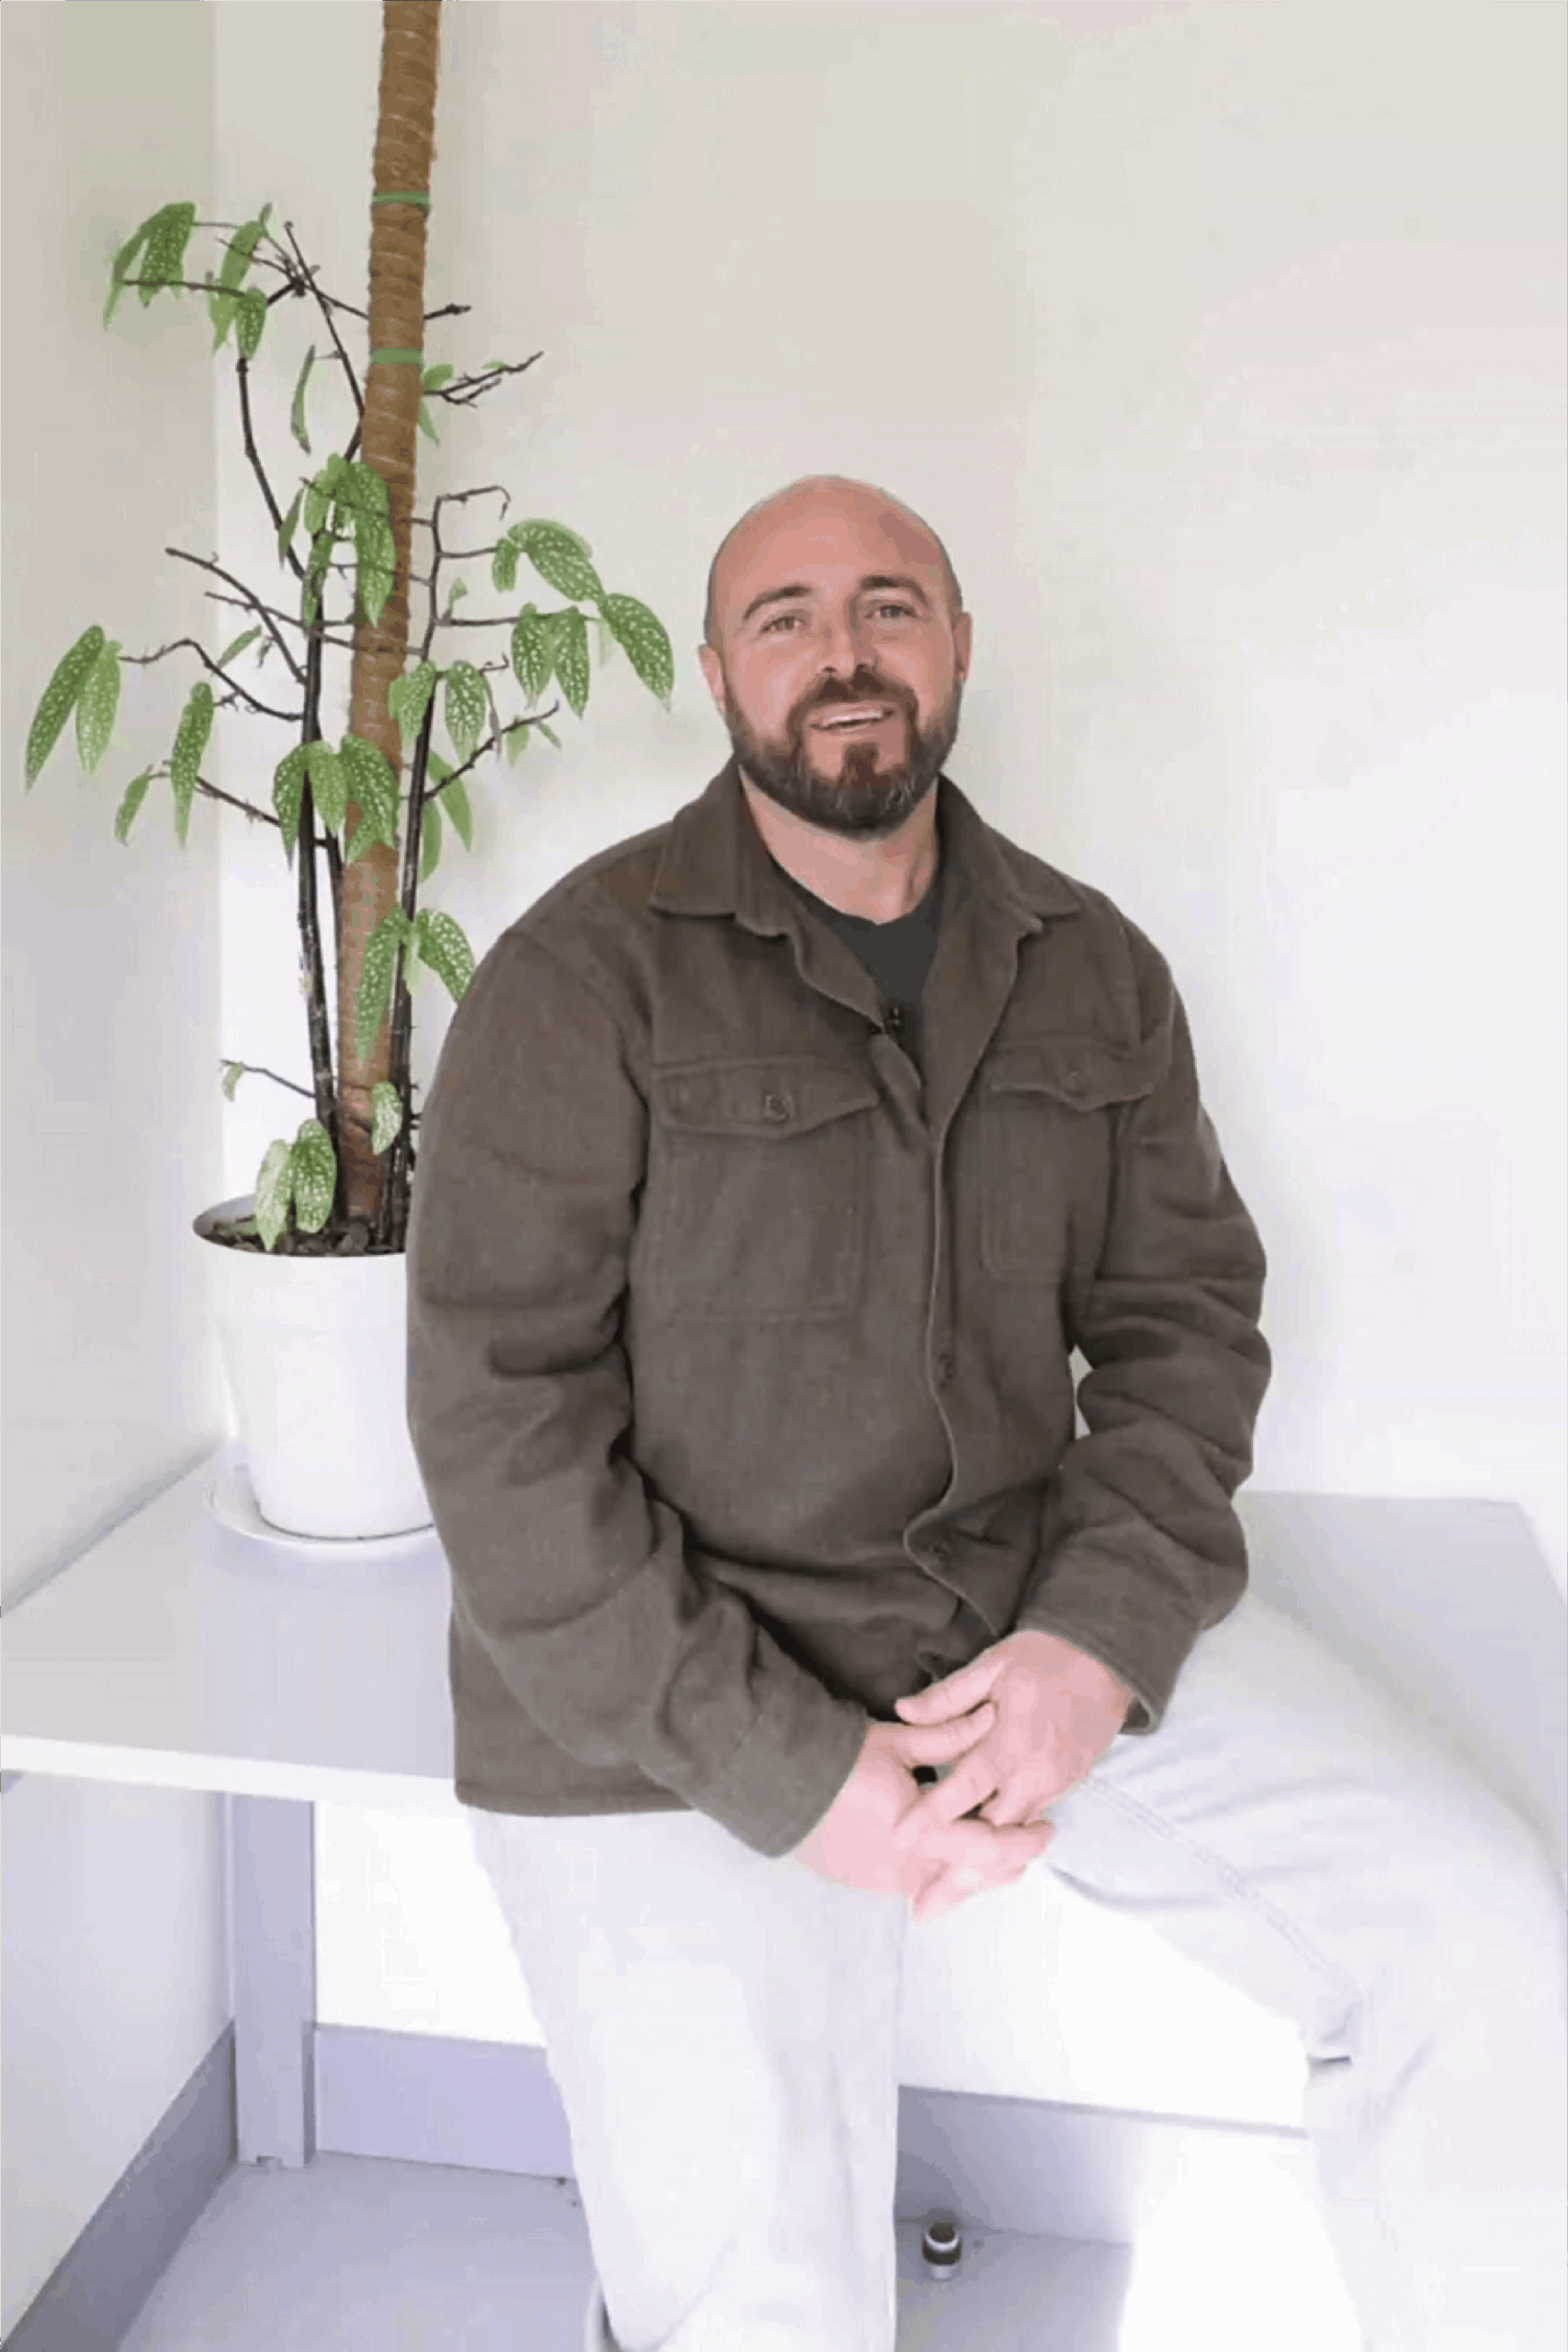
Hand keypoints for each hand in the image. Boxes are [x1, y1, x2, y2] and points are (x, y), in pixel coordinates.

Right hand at [791, 1704, 1054, 1911]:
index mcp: (922, 1834)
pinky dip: (938, 1868)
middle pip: (973, 1876)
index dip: (1024, 1841)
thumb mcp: (898, 1740)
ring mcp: (883, 1881)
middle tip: (1026, 1842)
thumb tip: (993, 1717)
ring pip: (945, 1882)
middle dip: (1004, 1862)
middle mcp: (907, 1869)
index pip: (990, 1849)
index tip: (1046, 1829)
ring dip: (970, 1866)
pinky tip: (947, 1849)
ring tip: (990, 1843)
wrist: (775, 1783)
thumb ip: (950, 1735)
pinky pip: (915, 1882)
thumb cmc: (837, 1758)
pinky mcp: (865, 1882)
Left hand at [888, 1630, 1132, 1922]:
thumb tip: (903, 1709)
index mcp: (1010, 1743)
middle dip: (957, 1868)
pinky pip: (1031, 1823)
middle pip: (992, 1834)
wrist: (1109, 1658)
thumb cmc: (1046, 1656)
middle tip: (922, 1903)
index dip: (932, 1816)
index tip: (901, 1838)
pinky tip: (981, 1863)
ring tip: (944, 1897)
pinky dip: (1006, 1845)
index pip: (965, 1788)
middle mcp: (1034, 1773)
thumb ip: (948, 1696)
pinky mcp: (1068, 1785)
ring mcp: (1055, 1783)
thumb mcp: (993, 1665)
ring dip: (982, 1865)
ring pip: (1014, 1837)